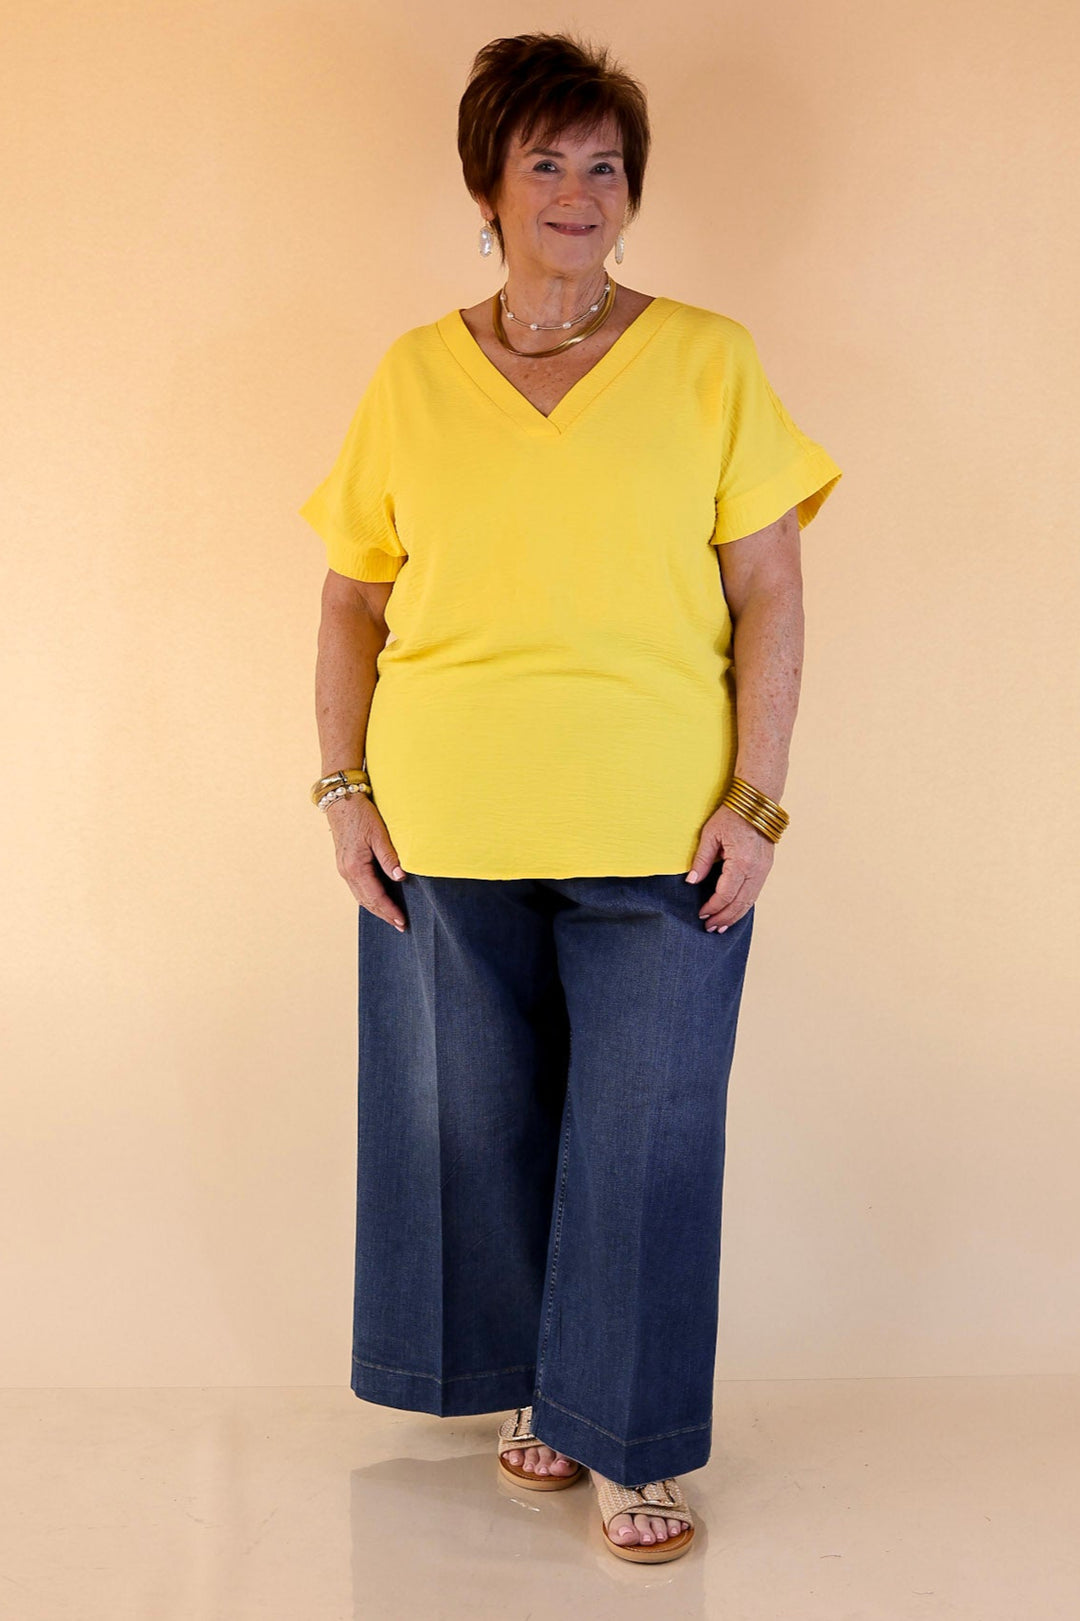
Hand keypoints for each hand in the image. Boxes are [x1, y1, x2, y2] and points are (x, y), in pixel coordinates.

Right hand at [324, 795, 407, 931]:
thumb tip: (400, 877)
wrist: (341, 800)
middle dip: (384, 914)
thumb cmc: (360, 814)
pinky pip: (357, 888)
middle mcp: (346, 872)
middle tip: (400, 926)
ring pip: (361, 897)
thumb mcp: (378, 833)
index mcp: (355, 866)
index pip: (375, 896)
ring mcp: (344, 869)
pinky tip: (377, 901)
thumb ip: (389, 857)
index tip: (402, 921)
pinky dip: (368, 898)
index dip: (390, 910)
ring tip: (391, 918)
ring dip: (376, 909)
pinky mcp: (345, 864)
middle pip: (367, 901)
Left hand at [687, 803, 774, 932]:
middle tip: (710, 928)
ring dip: (735, 916)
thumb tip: (692, 881)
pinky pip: (756, 893)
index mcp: (741, 862)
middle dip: (724, 918)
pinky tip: (735, 912)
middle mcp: (756, 869)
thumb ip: (701, 860)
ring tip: (722, 926)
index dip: (713, 907)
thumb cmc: (731, 816)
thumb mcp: (710, 835)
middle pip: (739, 903)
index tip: (701, 914)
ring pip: (750, 901)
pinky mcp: (766, 868)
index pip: (725, 894)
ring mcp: (764, 869)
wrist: (756, 803)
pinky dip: (745, 905)